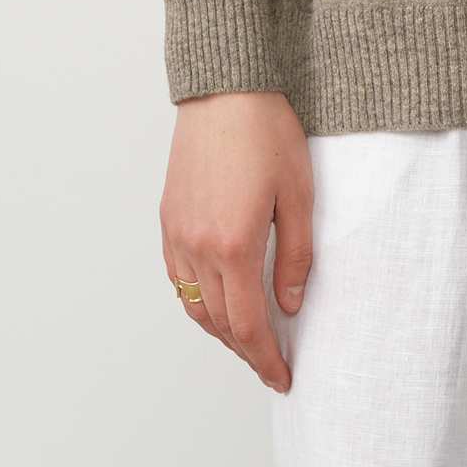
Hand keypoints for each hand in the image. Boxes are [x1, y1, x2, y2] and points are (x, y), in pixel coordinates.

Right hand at [159, 90, 313, 393]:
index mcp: (234, 244)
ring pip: (193, 306)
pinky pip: (177, 278)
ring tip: (248, 338)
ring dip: (219, 330)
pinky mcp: (168, 218)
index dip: (265, 360)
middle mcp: (198, 246)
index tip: (282, 376)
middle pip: (218, 323)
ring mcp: (178, 233)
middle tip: (270, 363)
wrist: (225, 89)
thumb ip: (296, 255)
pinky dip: (196, 300)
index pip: (248, 326)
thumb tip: (290, 305)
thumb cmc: (266, 130)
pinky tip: (217, 298)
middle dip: (245, 351)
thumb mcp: (299, 193)